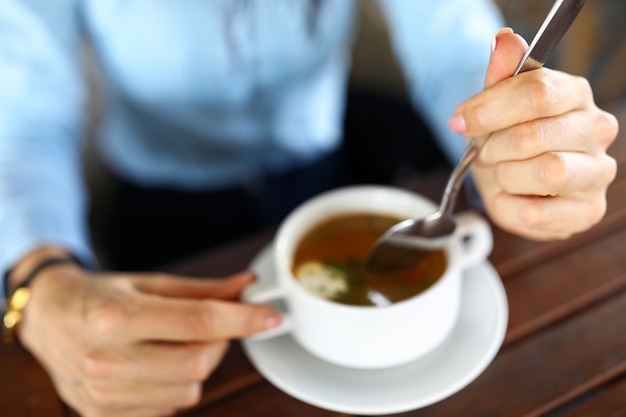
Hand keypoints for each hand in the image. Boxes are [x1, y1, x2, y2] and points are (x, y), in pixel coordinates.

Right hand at [16, 260, 279, 416]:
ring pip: (189, 390)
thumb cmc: (101, 296)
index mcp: (117, 316)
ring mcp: (103, 393)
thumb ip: (203, 290)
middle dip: (220, 342)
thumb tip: (247, 286)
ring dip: (198, 366)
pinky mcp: (102, 414)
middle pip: (199, 362)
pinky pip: (168, 408)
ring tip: (175, 344)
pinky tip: (156, 365)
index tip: (271, 316)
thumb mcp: (149, 282)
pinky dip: (176, 387)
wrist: (49, 320)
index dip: (243, 319)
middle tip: (211, 326)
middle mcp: (107, 358)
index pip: (198, 322)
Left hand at [450, 28, 617, 239]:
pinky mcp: (587, 210)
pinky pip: (537, 213)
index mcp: (574, 94)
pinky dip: (510, 207)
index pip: (536, 92)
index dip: (488, 109)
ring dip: (505, 177)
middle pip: (532, 136)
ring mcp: (597, 172)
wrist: (508, 177)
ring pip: (546, 172)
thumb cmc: (504, 137)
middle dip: (492, 148)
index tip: (459, 120)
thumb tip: (505, 40)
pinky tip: (513, 197)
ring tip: (503, 174)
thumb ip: (500, 73)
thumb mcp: (495, 104)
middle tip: (485, 153)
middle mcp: (596, 130)